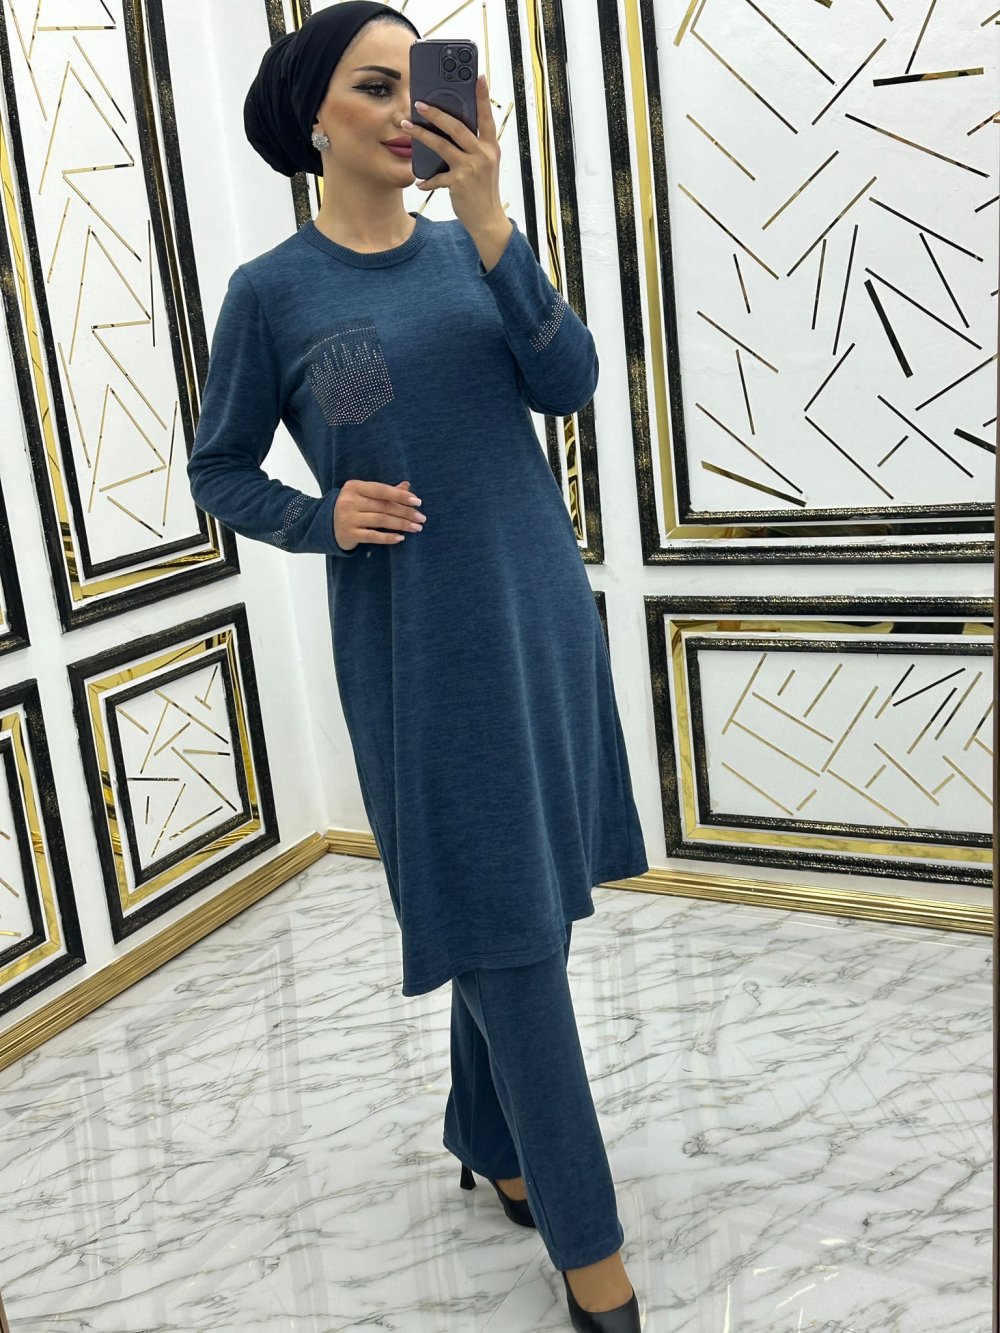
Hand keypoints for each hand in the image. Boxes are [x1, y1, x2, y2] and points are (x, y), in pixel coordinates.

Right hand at [333, 479, 425, 549]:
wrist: (326, 525)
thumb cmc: (351, 507)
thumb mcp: (364, 495)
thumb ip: (384, 492)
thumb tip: (407, 486)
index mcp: (354, 487)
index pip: (381, 490)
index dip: (400, 495)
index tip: (417, 502)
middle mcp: (349, 501)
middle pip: (384, 506)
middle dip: (405, 512)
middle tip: (421, 518)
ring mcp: (348, 518)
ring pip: (381, 520)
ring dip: (401, 524)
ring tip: (416, 528)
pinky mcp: (349, 534)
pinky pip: (373, 536)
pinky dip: (388, 537)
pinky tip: (401, 538)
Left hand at [401, 75, 502, 234]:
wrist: (488, 220)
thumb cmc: (483, 190)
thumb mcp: (485, 165)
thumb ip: (473, 147)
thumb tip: (450, 130)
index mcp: (490, 147)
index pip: (487, 117)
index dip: (483, 97)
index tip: (478, 77)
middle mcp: (483, 154)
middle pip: (457, 127)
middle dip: (437, 113)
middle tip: (420, 103)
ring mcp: (471, 168)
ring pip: (442, 145)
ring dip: (422, 135)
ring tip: (407, 126)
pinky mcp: (459, 183)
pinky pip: (437, 177)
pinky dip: (427, 180)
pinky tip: (420, 182)